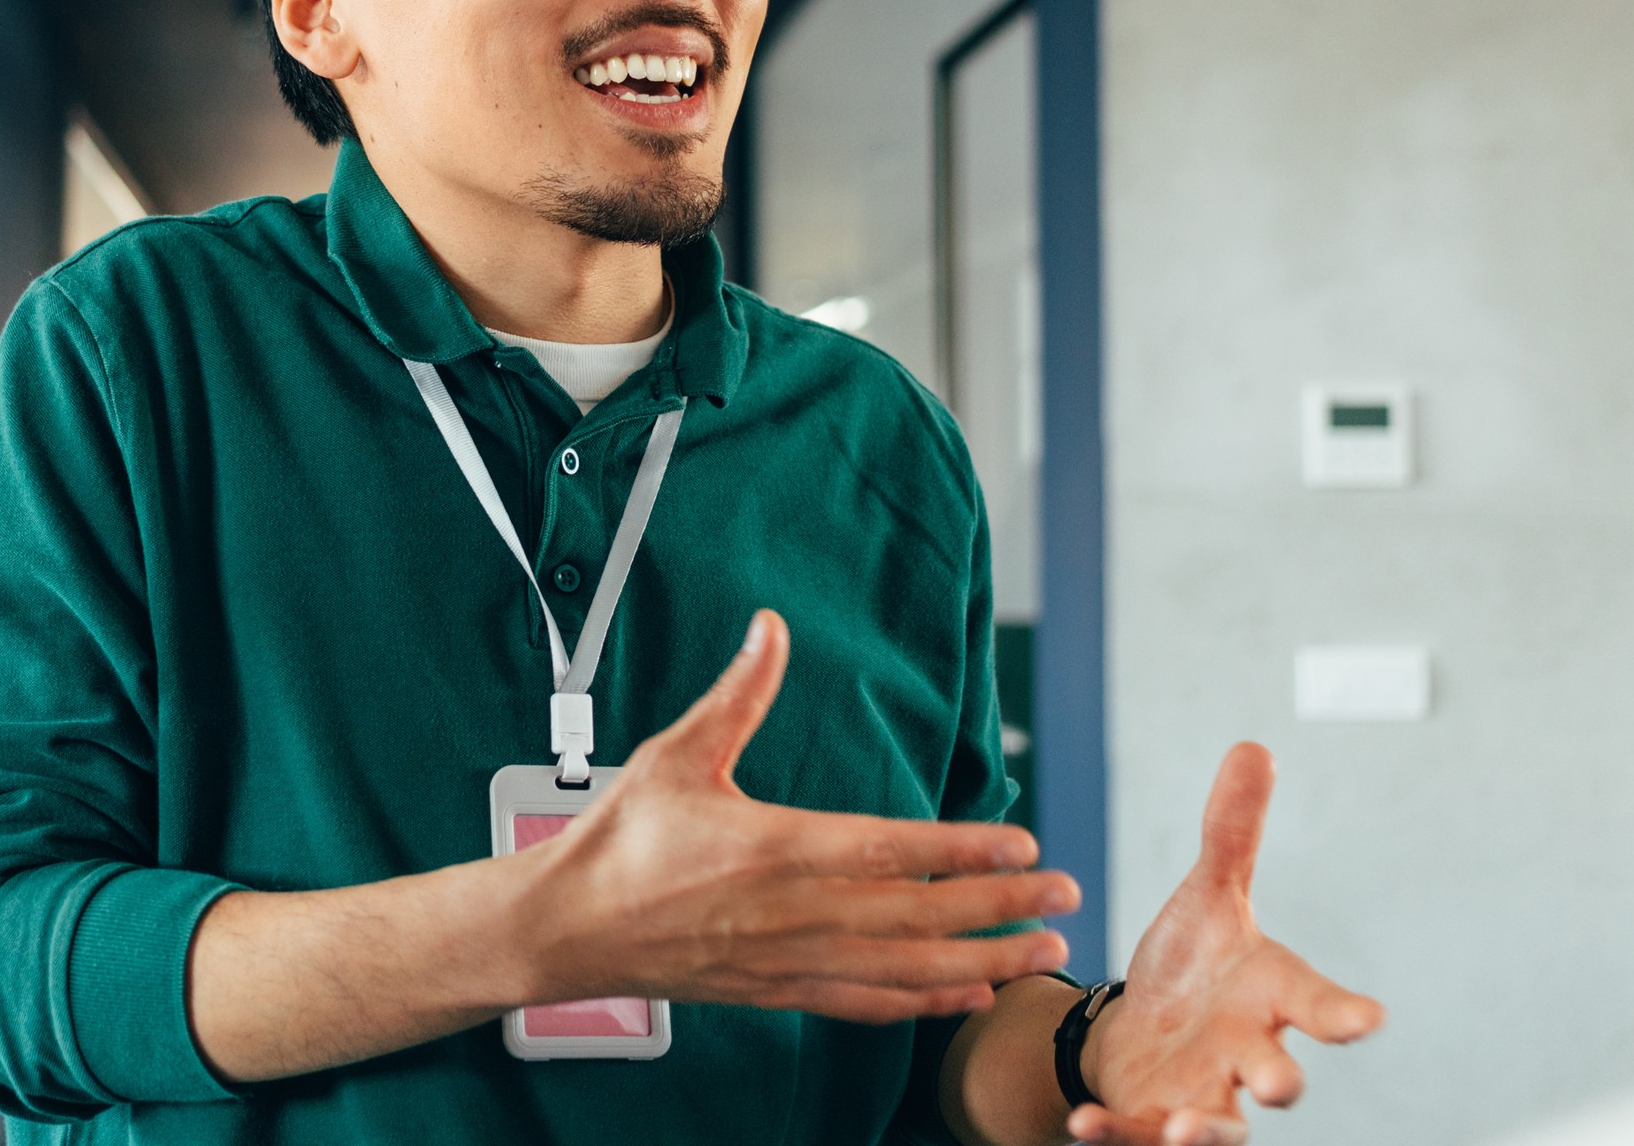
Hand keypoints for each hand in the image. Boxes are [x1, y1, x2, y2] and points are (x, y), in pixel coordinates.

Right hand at [517, 608, 1080, 1022]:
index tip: (1025, 845)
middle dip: (1002, 906)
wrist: (568, 928)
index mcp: (778, 848)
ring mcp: (790, 960)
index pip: (892, 852)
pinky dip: (925, 1003)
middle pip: (919, 916)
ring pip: (906, 969)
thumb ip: (738, 694)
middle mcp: (795, 912)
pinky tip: (968, 994)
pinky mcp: (779, 991)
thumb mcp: (678, 753)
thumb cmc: (622, 839)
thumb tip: (772, 628)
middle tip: (1066, 895)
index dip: (964, 851)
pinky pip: (867, 1004)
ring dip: (983, 961)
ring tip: (1043, 951)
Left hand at [1068, 744, 1381, 1144]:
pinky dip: (1114, 1136)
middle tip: (1282, 1084)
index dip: (1344, 1014)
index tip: (1369, 1017)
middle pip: (1274, 1073)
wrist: (1146, 1028)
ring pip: (1217, 1127)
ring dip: (1203, 1132)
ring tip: (1183, 1131)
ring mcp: (1204, 1095)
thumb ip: (1232, 834)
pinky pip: (1136, 1139)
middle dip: (1280, 1080)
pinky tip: (1084, 1124)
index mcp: (1270, 996)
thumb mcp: (1208, 896)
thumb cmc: (1196, 965)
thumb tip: (1252, 746)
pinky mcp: (1152, 1121)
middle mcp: (1247, 1053)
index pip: (1318, 1005)